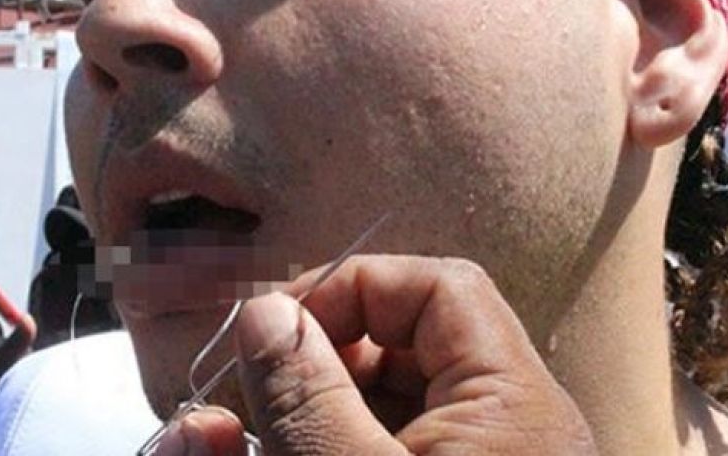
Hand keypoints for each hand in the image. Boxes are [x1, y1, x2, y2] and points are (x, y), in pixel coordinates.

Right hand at [154, 255, 596, 454]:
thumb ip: (310, 397)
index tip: (276, 328)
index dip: (351, 288)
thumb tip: (263, 311)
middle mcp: (503, 429)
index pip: (439, 287)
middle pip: (399, 350)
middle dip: (306, 363)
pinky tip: (236, 455)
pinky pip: (374, 452)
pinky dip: (318, 449)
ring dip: (293, 416)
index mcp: (512, 401)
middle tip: (236, 395)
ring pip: (374, 413)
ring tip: (215, 438)